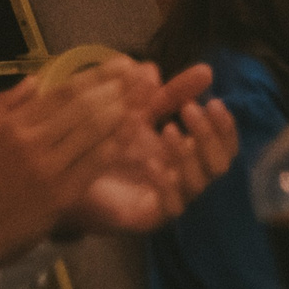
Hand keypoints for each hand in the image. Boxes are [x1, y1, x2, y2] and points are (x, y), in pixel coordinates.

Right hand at [0, 67, 153, 266]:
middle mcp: (30, 142)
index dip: (97, 75)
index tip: (123, 63)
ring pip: (94, 130)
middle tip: (143, 75)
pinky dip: (119, 142)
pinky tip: (137, 128)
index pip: (63, 91)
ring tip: (146, 95)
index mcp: (14, 125)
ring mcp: (48, 168)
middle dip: (118, 87)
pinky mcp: (62, 194)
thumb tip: (36, 78)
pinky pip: (97, 161)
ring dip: (124, 109)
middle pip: (83, 106)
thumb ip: (6, 103)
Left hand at [58, 63, 241, 236]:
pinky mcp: (149, 218)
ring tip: (166, 130)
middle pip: (221, 164)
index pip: (224, 145)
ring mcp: (170, 200)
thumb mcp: (139, 113)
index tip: (213, 101)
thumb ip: (170, 94)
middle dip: (210, 135)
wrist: (63, 179)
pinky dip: (167, 183)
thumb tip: (203, 69)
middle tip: (190, 110)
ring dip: (189, 154)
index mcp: (188, 155)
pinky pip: (172, 206)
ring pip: (200, 183)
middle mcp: (186, 179)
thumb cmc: (103, 146)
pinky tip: (150, 163)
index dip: (224, 126)